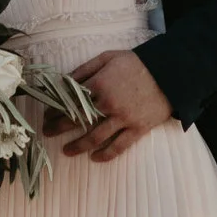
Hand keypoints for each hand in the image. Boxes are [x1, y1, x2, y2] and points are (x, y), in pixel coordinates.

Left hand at [59, 47, 178, 162]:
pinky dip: (106, 155)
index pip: (69, 100)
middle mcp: (108, 104)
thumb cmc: (137, 63)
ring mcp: (123, 119)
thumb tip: (63, 81)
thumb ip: (84, 69)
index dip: (55, 109)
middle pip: (76, 120)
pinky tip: (95, 158)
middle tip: (47, 133)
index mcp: (99, 84)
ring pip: (95, 138)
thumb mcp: (108, 58)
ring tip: (66, 151)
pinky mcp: (138, 129)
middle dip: (58, 128)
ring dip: (77, 146)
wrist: (170, 73)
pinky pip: (119, 146)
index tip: (47, 115)